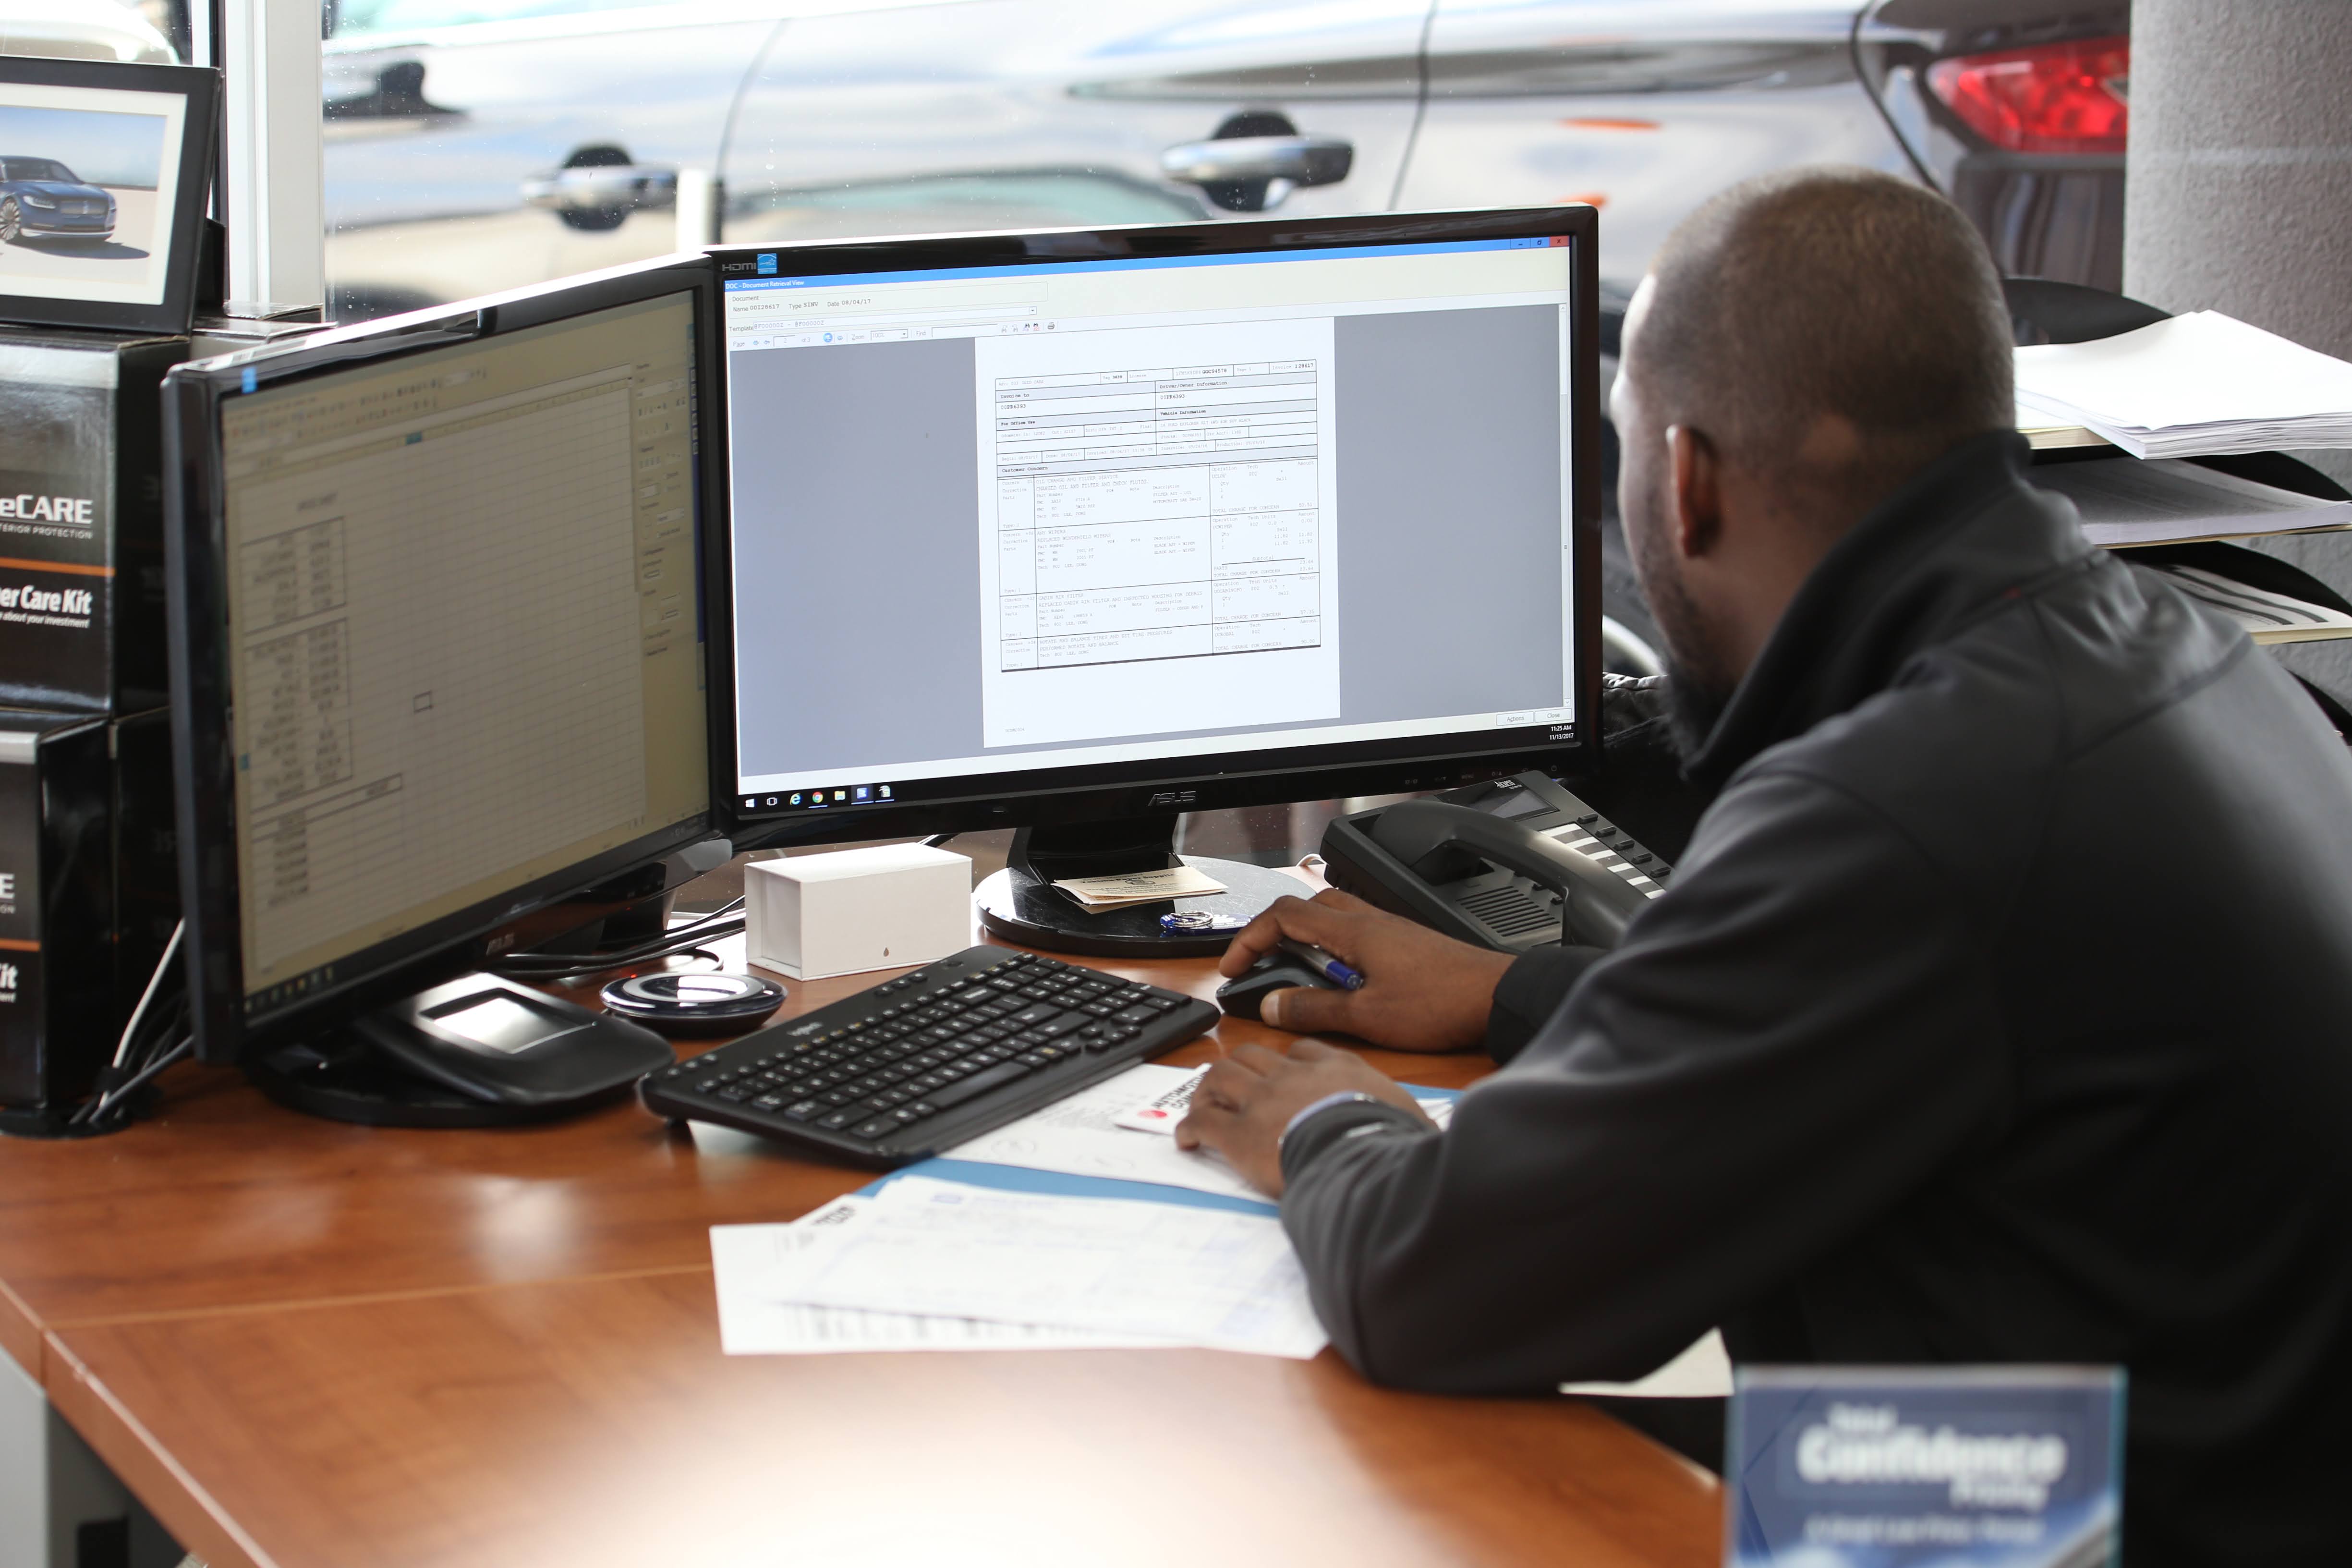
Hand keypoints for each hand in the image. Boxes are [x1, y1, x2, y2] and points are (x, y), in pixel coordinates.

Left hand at [1176, 1039, 1431, 1196]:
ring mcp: (1262, 1101)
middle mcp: (1293, 1076)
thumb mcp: (1406, 1113)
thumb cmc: (1392, 1139)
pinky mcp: (1238, 1134)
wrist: (1362, 1157)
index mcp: (1335, 1068)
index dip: (1285, 1062)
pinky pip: (1203, 1122)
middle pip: (1250, 1056)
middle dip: (1236, 1068)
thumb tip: (1415, 1128)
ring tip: (1202, 1107)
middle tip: (1228, 1087)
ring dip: (1207, 1091)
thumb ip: (1397, 1113)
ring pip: (1220, 1077)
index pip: (1302, 1052)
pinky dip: (1190, 1128)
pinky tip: (1187, 1140)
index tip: (1280, 1075)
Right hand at [1218, 889, 1513, 1051]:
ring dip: (1306, 943)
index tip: (1233, 968)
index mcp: (1353, 931)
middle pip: (1305, 908)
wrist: (1498, 996)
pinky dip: (1334, 952)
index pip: (1283, 916)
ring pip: (1332, 919)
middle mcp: (1369, 921)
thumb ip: (1315, 1010)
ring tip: (1298, 979)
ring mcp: (1389, 930)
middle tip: (1261, 967)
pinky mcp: (1405, 945)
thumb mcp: (1368, 1017)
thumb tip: (1273, 1005)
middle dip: (1274, 935)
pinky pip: (1355, 935)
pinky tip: (1342, 984)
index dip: (1249, 940)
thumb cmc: (1441, 1003)